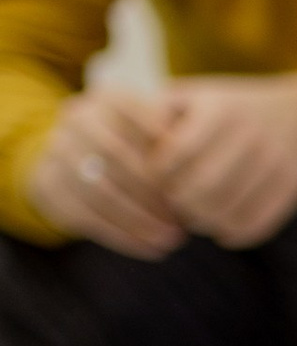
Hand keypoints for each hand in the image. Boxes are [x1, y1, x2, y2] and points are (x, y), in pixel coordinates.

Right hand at [25, 87, 183, 257]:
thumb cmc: (134, 146)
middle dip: (155, 192)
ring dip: (140, 220)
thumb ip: (174, 142)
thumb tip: (199, 169)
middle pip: (117, 157)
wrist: (74, 158)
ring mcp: (57, 152)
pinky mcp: (47, 186)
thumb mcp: (154, 133)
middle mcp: (77, 119)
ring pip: (100, 191)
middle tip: (186, 218)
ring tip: (172, 238)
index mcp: (107, 98)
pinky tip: (150, 248)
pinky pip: (86, 217)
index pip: (138, 117)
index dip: (167, 146)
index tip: (197, 173)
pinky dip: (122, 236)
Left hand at [151, 75, 296, 247]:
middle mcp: (250, 134)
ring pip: (227, 212)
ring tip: (195, 217)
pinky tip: (221, 228)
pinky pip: (256, 224)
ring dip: (204, 223)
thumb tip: (133, 152)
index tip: (155, 179)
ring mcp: (274, 162)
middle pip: (201, 188)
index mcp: (220, 110)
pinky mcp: (291, 187)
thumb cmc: (229, 110)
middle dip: (178, 204)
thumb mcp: (193, 97)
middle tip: (173, 204)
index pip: (175, 154)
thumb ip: (157, 116)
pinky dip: (233, 234)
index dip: (158, 175)